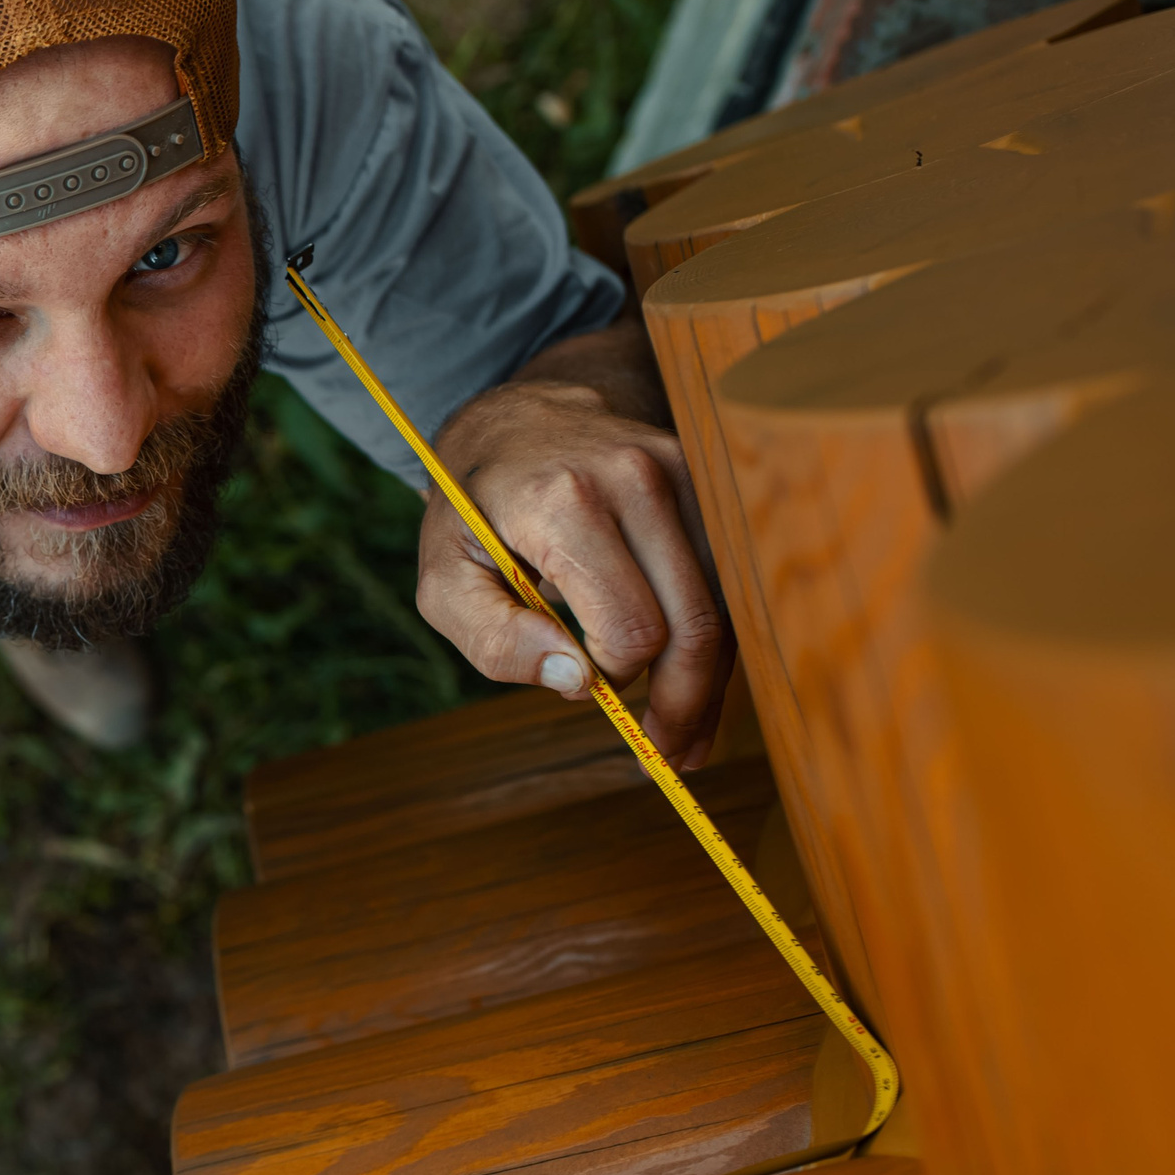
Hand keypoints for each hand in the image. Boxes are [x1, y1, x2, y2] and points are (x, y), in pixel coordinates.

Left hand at [416, 377, 731, 765]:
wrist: (519, 418)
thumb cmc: (475, 510)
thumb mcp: (443, 577)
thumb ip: (493, 638)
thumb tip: (574, 682)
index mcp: (563, 501)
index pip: (630, 627)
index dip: (615, 676)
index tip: (586, 682)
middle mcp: (637, 476)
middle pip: (696, 623)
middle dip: (683, 702)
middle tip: (666, 756)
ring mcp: (684, 469)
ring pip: (725, 605)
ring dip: (711, 682)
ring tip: (684, 734)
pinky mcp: (709, 477)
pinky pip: (730, 577)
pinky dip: (719, 638)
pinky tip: (698, 684)